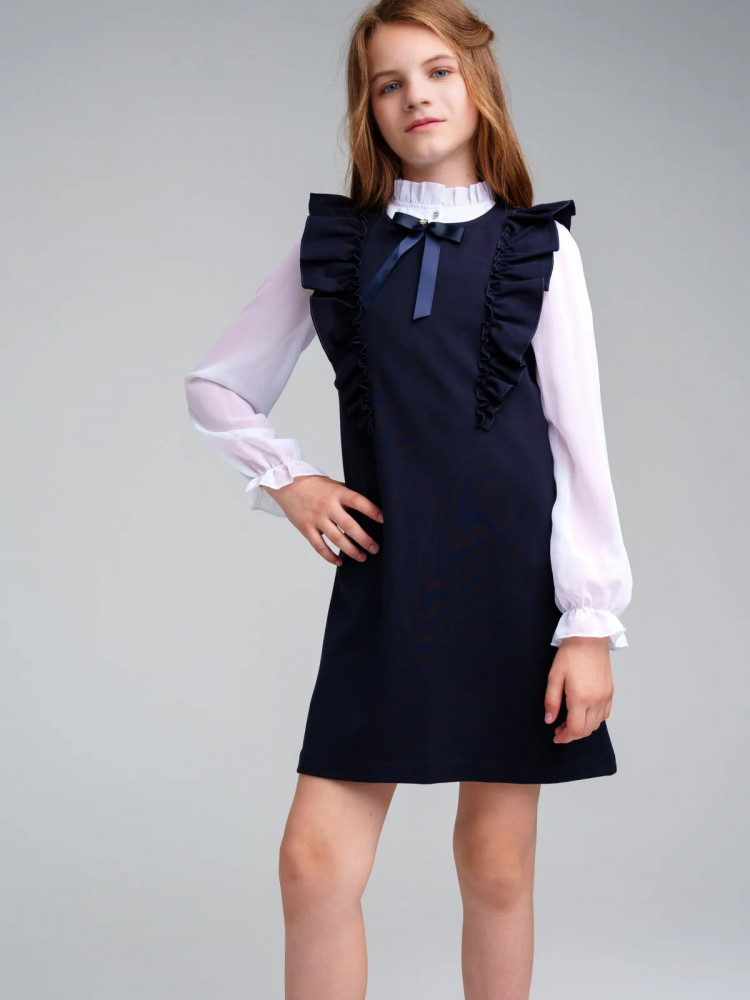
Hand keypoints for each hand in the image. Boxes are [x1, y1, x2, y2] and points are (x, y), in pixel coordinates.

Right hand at [261, 475, 383, 566]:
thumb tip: (369, 509)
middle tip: (375, 548)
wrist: (287, 484)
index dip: (372, 511)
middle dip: (365, 539)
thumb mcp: (333, 485)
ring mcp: (316, 518)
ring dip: (351, 551)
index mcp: (337, 493)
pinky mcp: (306, 528)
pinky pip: (319, 547)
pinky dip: (330, 556)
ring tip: (362, 557)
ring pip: (336, 539)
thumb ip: (348, 496)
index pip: (358, 502)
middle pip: (349, 526)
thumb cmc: (314, 485)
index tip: (384, 520)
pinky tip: (339, 562)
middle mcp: (327, 506)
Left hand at [543, 636, 613, 742]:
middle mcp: (596, 700)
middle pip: (587, 730)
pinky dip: (594, 720)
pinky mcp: (610, 691)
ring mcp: (606, 696)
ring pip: (597, 724)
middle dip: (572, 735)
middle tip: (559, 729)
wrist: (590, 637)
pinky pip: (605, 714)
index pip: (575, 729)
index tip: (556, 737)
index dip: (565, 737)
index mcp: (581, 698)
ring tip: (569, 722)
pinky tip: (584, 713)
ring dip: (583, 728)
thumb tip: (550, 720)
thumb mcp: (554, 676)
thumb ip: (551, 700)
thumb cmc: (571, 654)